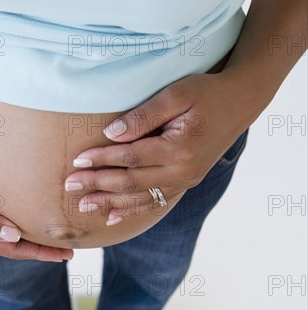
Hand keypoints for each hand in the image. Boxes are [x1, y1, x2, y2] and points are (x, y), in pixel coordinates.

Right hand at [0, 145, 73, 261]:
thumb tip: (14, 237)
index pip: (16, 250)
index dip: (42, 253)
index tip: (66, 255)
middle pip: (18, 243)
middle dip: (43, 246)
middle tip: (69, 246)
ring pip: (14, 228)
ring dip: (35, 231)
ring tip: (56, 229)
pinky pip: (7, 211)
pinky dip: (24, 212)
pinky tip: (35, 207)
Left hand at [64, 72, 251, 224]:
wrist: (240, 103)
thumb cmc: (206, 93)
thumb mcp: (176, 94)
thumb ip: (143, 116)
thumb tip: (110, 134)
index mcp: (179, 148)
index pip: (131, 157)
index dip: (102, 160)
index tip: (77, 162)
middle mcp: (183, 171)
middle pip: (131, 182)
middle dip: (98, 185)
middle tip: (69, 186)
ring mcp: (185, 181)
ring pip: (140, 197)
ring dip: (109, 202)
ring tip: (83, 205)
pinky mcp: (185, 183)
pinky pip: (154, 202)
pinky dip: (131, 210)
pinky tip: (112, 217)